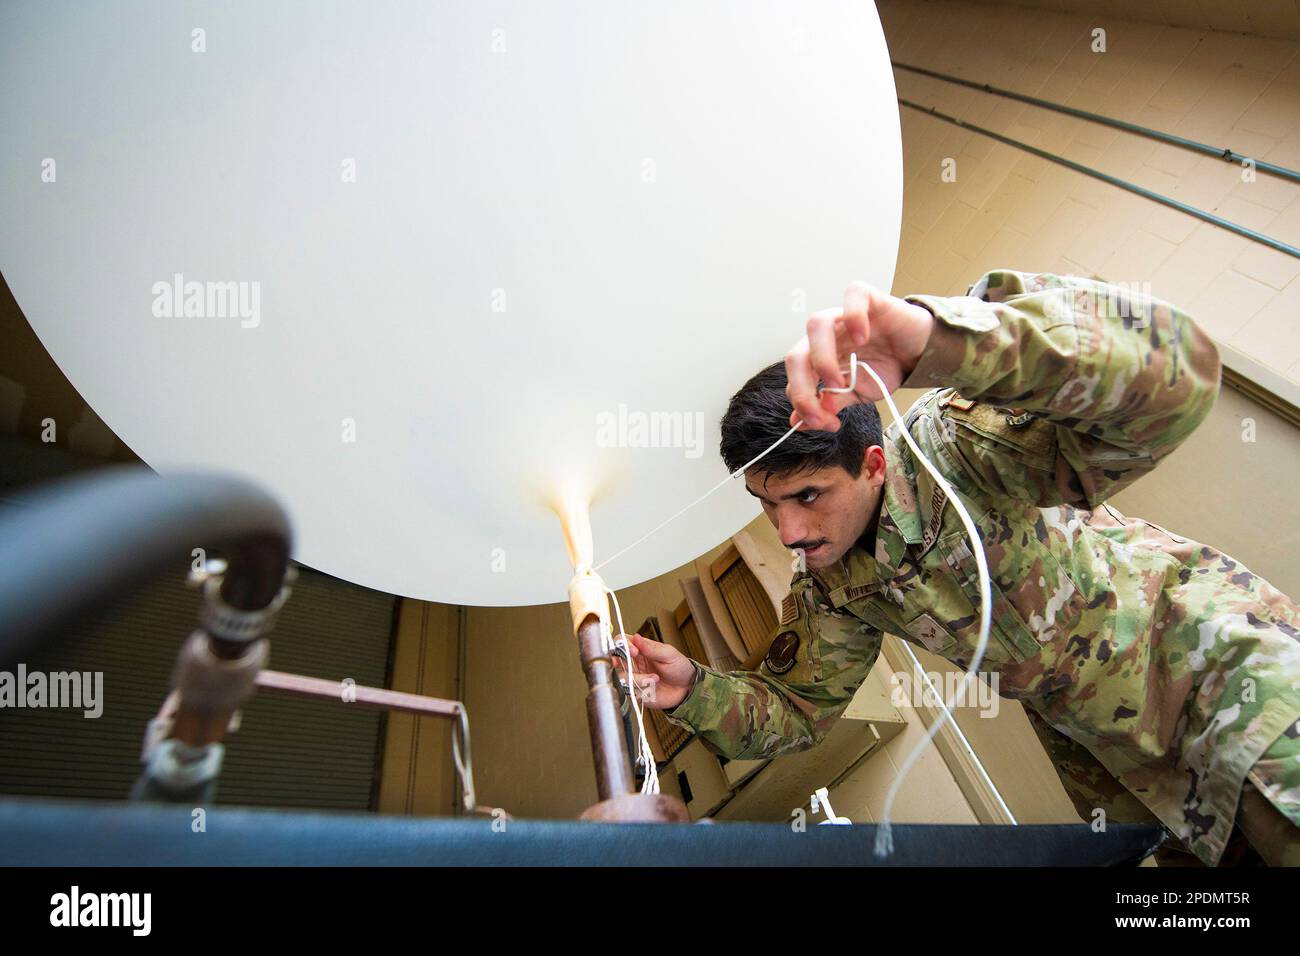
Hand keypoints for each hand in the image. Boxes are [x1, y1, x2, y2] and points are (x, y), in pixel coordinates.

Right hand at [611, 633, 696, 710]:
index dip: (622, 644)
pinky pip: (630, 691)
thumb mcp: (668, 654)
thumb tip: (636, 637)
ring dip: (638, 679)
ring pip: (623, 677)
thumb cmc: (679, 667)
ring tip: (655, 679)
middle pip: (615, 659)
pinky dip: (642, 689)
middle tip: (632, 664)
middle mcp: (633, 663)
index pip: (621, 641)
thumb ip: (651, 648)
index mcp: (640, 649)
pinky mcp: (636, 692)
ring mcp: (634, 677)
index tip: (634, 651)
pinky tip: (653, 687)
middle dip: (620, 662)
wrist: (687, 688)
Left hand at [784, 281, 934, 430]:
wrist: (920, 354)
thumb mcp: (857, 393)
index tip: (824, 424)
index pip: (795, 378)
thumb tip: (798, 423)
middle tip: (823, 411)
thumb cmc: (886, 367)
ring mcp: (845, 317)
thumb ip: (830, 403)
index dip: (803, 403)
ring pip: (816, 325)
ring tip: (839, 381)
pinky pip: (853, 295)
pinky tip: (863, 338)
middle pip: (796, 355)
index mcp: (818, 358)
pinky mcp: (870, 300)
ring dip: (821, 359)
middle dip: (802, 389)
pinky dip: (853, 315)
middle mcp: (826, 337)